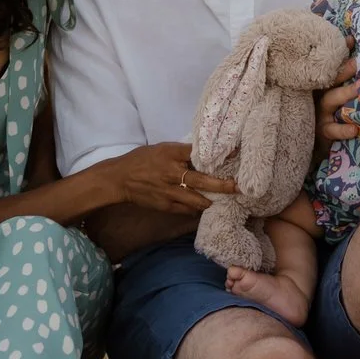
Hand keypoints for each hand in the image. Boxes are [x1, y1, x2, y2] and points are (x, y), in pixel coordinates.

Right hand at [108, 142, 236, 215]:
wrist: (120, 179)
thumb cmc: (142, 159)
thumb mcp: (162, 149)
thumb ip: (182, 152)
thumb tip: (205, 154)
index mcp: (171, 154)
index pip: (198, 152)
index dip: (218, 153)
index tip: (236, 153)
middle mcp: (172, 173)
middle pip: (203, 180)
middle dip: (223, 185)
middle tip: (239, 187)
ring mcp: (169, 191)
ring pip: (198, 200)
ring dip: (212, 200)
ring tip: (226, 200)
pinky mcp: (166, 205)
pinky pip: (187, 209)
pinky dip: (197, 209)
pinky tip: (206, 207)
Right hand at [314, 37, 358, 156]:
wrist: (316, 143)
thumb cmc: (329, 112)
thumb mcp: (333, 89)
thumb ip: (341, 67)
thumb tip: (350, 39)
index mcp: (322, 84)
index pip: (331, 66)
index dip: (340, 53)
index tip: (352, 41)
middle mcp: (318, 95)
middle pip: (330, 79)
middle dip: (345, 71)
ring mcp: (319, 113)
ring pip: (330, 101)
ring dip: (346, 94)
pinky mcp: (322, 132)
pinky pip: (332, 130)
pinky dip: (343, 130)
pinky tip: (355, 128)